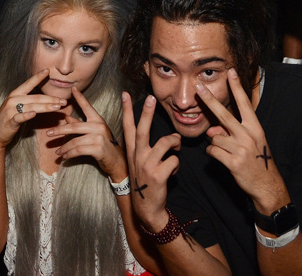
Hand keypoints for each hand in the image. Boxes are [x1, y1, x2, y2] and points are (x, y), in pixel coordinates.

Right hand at [0, 70, 67, 147]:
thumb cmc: (10, 119)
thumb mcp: (18, 107)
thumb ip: (30, 102)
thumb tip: (46, 98)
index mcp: (15, 94)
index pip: (29, 83)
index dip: (38, 77)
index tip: (48, 70)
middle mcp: (13, 100)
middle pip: (35, 97)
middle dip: (51, 98)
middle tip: (64, 101)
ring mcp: (10, 110)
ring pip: (32, 107)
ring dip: (46, 107)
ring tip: (57, 107)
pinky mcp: (9, 121)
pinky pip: (19, 117)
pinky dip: (27, 115)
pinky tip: (34, 114)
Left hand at [45, 87, 126, 180]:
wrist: (116, 161)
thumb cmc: (104, 145)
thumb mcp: (93, 132)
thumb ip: (80, 124)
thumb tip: (66, 117)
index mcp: (97, 120)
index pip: (87, 107)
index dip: (80, 97)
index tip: (72, 89)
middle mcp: (98, 126)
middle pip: (74, 127)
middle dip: (59, 130)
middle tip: (48, 133)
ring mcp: (98, 137)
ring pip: (75, 141)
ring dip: (64, 147)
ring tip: (57, 152)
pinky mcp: (98, 149)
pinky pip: (78, 150)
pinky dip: (69, 154)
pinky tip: (64, 157)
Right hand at [121, 92, 180, 232]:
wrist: (146, 208)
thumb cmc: (146, 182)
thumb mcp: (140, 163)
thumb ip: (146, 148)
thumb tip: (162, 134)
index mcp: (132, 151)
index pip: (128, 126)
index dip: (126, 110)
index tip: (124, 94)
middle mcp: (137, 155)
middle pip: (143, 129)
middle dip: (147, 112)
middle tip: (151, 97)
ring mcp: (147, 164)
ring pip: (167, 142)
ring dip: (175, 142)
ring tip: (176, 146)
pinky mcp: (158, 174)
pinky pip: (175, 160)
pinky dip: (177, 165)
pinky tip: (173, 172)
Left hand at [198, 69, 288, 210]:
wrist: (266, 185)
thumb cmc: (256, 160)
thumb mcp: (248, 142)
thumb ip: (229, 132)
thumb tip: (211, 130)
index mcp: (255, 127)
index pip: (244, 104)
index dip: (236, 88)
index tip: (231, 72)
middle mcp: (248, 135)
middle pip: (223, 114)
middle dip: (209, 99)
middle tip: (197, 87)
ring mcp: (241, 148)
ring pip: (214, 137)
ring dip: (215, 144)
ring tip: (228, 152)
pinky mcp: (233, 162)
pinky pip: (212, 151)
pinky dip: (213, 154)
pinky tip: (224, 160)